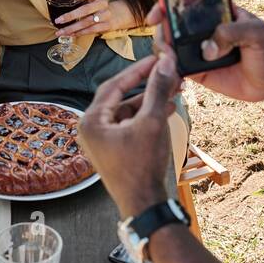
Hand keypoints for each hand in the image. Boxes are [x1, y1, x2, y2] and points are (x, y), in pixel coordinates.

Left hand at [54, 0, 134, 37]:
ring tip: (62, 32)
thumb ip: (82, 1)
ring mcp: (106, 16)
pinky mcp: (107, 26)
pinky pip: (92, 30)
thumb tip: (61, 3)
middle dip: (70, 16)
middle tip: (58, 20)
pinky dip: (80, 33)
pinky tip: (72, 34)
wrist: (115, 15)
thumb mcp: (92, 0)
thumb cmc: (97, 7)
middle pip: (86, 10)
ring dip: (73, 28)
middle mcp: (102, 5)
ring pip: (87, 22)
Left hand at [78, 47, 180, 218]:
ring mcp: (103, 140)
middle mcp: (92, 129)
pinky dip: (147, 116)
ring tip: (172, 89)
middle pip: (121, 97)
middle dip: (146, 85)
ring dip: (149, 100)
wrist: (144, 204)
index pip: (114, 85)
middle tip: (165, 71)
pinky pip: (130, 124)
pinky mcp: (115, 148)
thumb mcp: (152, 123)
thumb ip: (157, 90)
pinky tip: (167, 108)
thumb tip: (165, 64)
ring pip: (127, 111)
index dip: (137, 70)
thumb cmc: (142, 168)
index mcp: (91, 121)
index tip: (155, 59)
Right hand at [147, 2, 263, 102]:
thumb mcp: (256, 32)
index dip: (166, 3)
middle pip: (169, 23)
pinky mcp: (195, 71)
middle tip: (164, 40)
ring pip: (168, 47)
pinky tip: (172, 74)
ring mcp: (195, 49)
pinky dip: (169, 71)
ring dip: (163, 51)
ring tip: (171, 59)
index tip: (159, 11)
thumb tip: (206, 50)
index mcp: (213, 12)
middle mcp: (200, 29)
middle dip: (159, 28)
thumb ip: (232, 33)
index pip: (185, 1)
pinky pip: (175, 69)